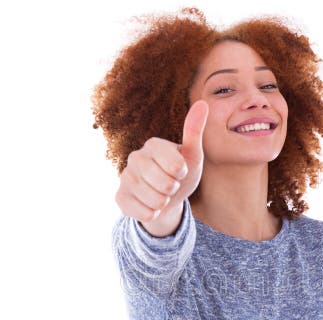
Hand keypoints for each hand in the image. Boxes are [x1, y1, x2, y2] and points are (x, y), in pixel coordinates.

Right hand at [115, 100, 208, 222]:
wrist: (167, 201)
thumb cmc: (181, 175)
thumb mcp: (193, 156)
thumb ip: (194, 132)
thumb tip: (202, 103)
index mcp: (153, 144)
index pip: (175, 165)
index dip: (182, 173)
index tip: (181, 171)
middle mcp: (135, 157)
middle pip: (164, 184)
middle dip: (174, 190)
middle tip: (171, 185)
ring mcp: (125, 177)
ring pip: (153, 200)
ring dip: (164, 203)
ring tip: (162, 196)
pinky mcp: (120, 196)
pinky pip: (141, 212)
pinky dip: (152, 214)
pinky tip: (151, 207)